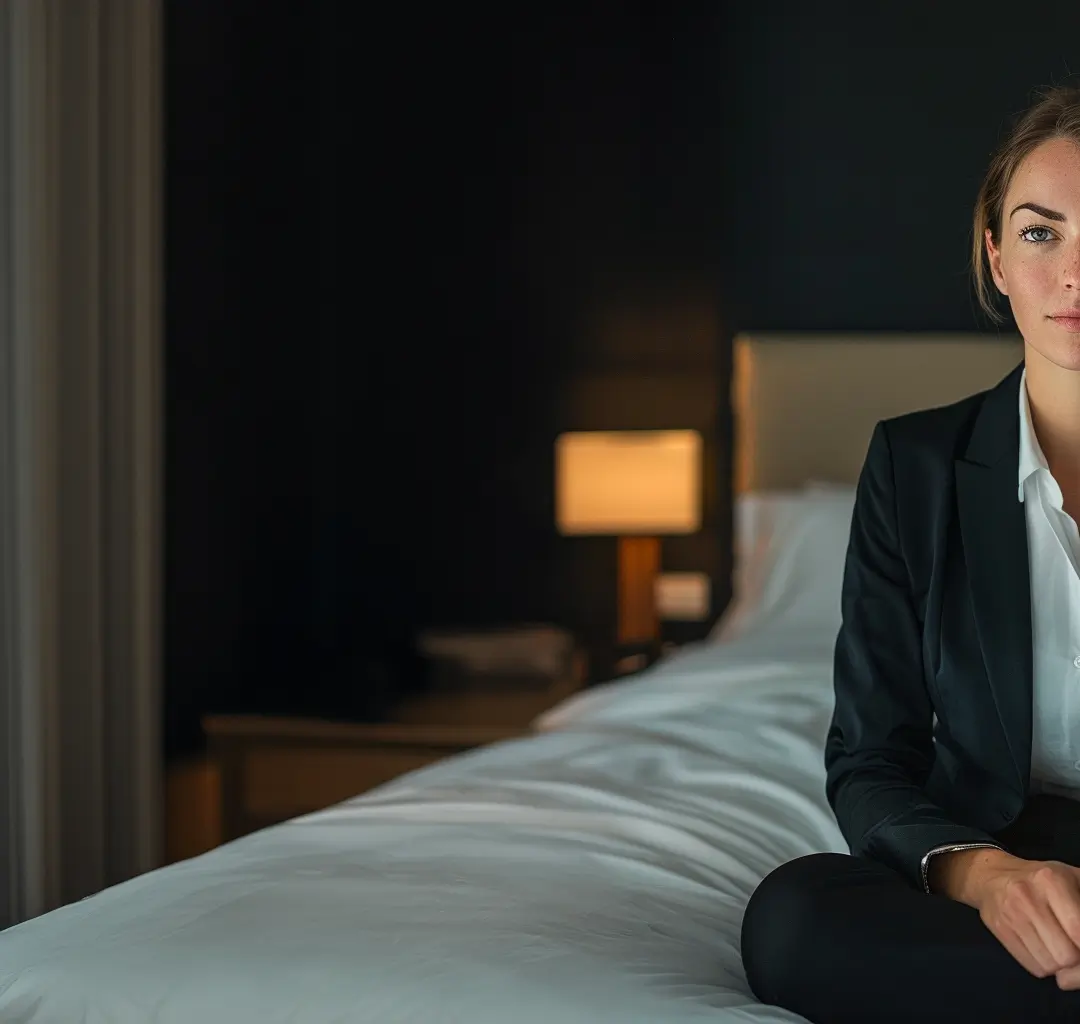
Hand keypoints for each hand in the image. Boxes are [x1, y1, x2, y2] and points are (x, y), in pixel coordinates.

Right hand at [973, 856, 1079, 986]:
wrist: (991, 876)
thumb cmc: (1042, 880)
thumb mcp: (1072, 878)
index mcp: (1050, 879)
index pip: (1078, 931)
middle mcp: (1027, 896)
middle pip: (1066, 955)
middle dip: (1074, 956)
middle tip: (1072, 944)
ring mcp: (1010, 914)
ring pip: (1050, 966)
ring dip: (1059, 963)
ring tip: (1056, 944)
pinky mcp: (999, 930)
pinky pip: (1034, 967)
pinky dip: (1043, 964)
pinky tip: (1041, 946)